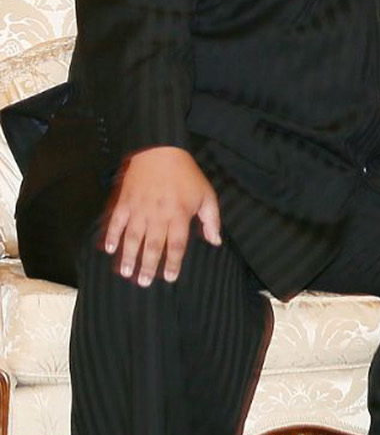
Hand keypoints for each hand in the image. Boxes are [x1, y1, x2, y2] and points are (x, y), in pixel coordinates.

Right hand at [101, 146, 220, 287]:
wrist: (160, 150)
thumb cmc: (187, 175)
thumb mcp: (206, 195)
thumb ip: (211, 220)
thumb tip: (215, 241)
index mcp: (179, 215)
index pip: (176, 245)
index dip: (172, 263)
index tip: (169, 278)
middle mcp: (158, 215)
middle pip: (153, 246)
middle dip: (148, 266)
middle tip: (143, 283)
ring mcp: (139, 209)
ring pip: (132, 238)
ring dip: (128, 257)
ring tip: (126, 273)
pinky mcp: (124, 201)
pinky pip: (116, 222)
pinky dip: (112, 236)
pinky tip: (109, 250)